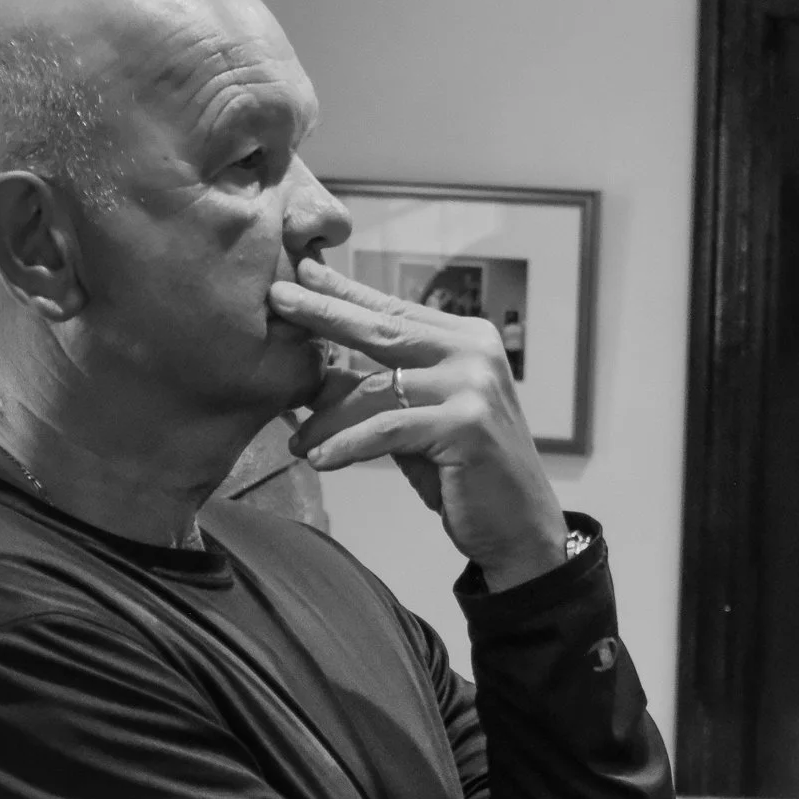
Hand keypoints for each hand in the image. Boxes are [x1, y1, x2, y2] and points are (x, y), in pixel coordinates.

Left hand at [268, 259, 568, 590]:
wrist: (521, 527)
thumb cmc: (466, 473)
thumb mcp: (420, 421)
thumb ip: (383, 392)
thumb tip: (316, 373)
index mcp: (469, 340)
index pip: (396, 311)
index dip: (346, 291)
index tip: (303, 270)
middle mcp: (475, 352)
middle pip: (382, 330)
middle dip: (324, 313)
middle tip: (278, 297)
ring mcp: (473, 386)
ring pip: (376, 390)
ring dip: (326, 418)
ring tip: (296, 439)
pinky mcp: (465, 424)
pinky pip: (386, 430)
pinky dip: (347, 446)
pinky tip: (320, 459)